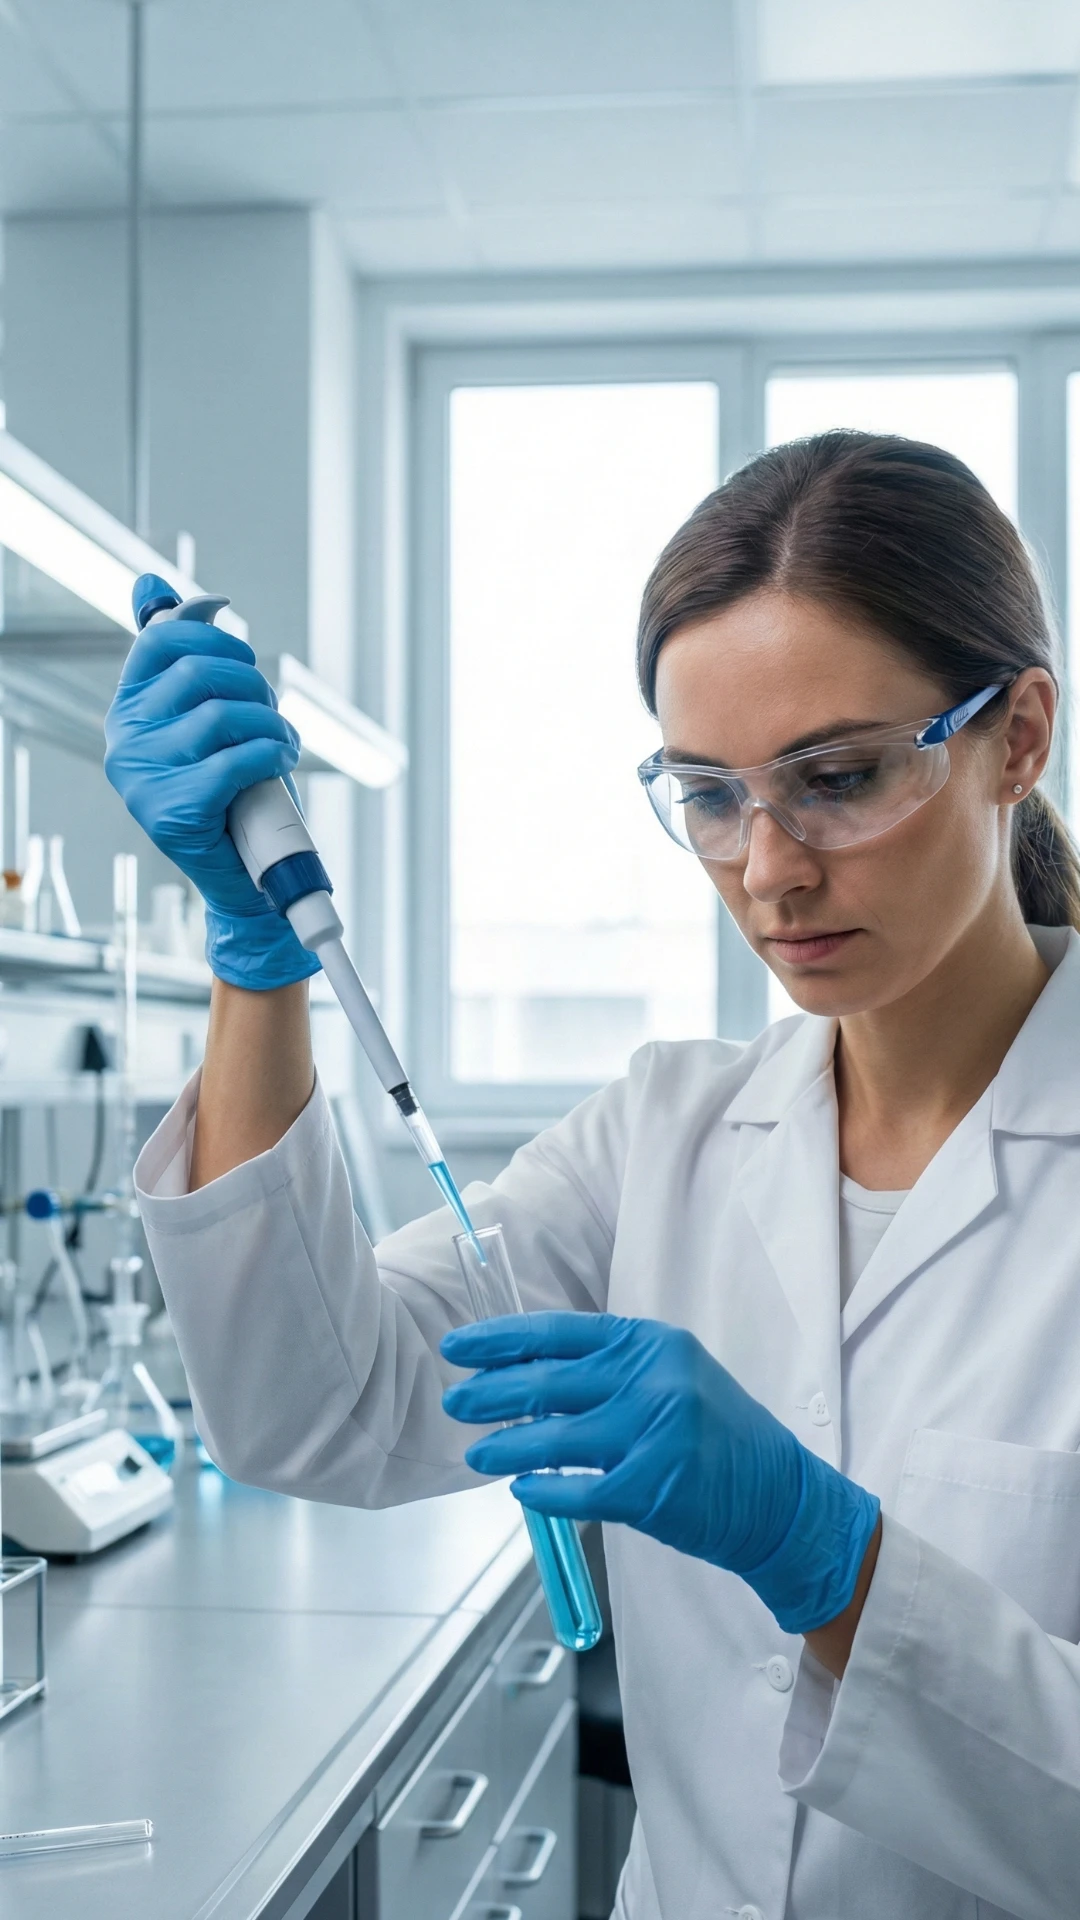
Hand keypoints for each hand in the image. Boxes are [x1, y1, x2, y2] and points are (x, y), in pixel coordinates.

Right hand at [104, 588, 317, 989]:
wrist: (244, 878)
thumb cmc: (234, 794)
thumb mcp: (210, 721)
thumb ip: (187, 659)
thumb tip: (172, 590)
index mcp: (128, 710)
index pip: (161, 640)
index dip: (212, 634)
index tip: (246, 652)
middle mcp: (124, 741)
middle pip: (199, 674)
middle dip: (255, 686)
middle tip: (274, 715)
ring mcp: (142, 779)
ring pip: (222, 715)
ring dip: (272, 725)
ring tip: (284, 744)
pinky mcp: (170, 812)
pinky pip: (235, 759)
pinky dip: (272, 754)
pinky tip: (281, 762)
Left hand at [441, 1312, 879, 1636]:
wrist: (779, 1498)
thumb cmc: (717, 1435)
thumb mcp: (671, 1378)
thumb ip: (609, 1370)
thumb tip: (524, 1373)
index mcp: (651, 1343)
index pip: (559, 1331)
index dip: (501, 1339)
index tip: (459, 1345)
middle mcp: (652, 1378)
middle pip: (547, 1381)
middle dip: (490, 1392)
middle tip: (455, 1401)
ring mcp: (654, 1432)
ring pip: (553, 1437)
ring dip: (504, 1446)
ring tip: (475, 1452)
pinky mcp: (653, 1488)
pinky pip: (577, 1490)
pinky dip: (543, 1491)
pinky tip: (521, 1491)